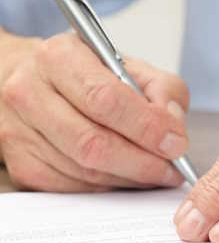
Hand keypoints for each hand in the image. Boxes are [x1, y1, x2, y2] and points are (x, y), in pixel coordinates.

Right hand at [0, 31, 190, 190]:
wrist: (34, 81)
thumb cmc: (87, 73)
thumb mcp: (131, 65)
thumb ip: (162, 89)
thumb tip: (173, 127)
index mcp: (60, 56)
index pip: (106, 98)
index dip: (146, 126)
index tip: (176, 143)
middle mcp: (30, 92)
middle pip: (92, 142)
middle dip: (142, 161)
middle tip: (172, 169)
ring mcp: (18, 131)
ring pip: (83, 170)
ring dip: (129, 177)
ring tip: (157, 173)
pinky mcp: (20, 163)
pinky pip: (71, 186)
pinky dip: (108, 186)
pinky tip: (127, 176)